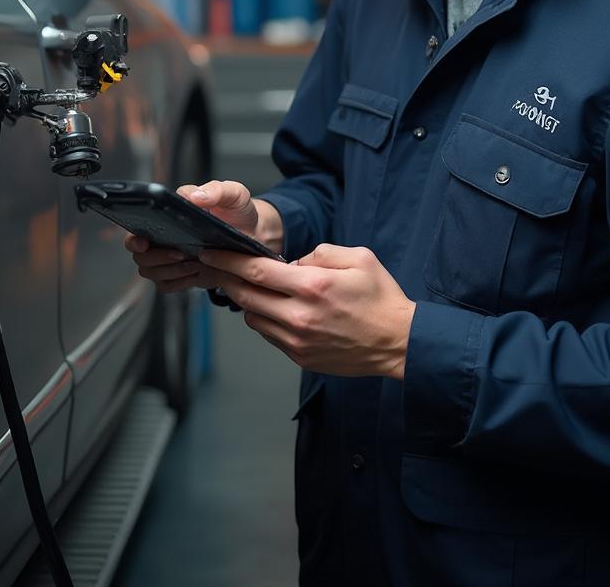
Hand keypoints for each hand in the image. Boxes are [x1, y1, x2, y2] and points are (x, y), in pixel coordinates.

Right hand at [124, 179, 282, 293]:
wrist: (254, 235)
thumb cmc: (239, 212)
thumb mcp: (234, 194)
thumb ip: (216, 190)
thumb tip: (195, 197)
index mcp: (169, 216)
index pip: (137, 230)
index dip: (134, 240)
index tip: (144, 243)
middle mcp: (165, 237)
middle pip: (141, 257)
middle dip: (158, 258)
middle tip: (181, 254)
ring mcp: (171, 258)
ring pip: (151, 273)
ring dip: (170, 271)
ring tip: (194, 263)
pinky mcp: (181, 275)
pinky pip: (166, 285)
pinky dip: (178, 282)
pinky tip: (195, 273)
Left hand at [198, 243, 415, 378]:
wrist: (399, 343)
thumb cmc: (381, 298)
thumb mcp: (358, 258)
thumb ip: (320, 253)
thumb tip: (294, 261)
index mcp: (312, 287)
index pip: (255, 271)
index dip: (228, 261)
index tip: (211, 252)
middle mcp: (299, 316)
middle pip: (245, 295)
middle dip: (226, 278)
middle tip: (216, 266)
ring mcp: (298, 341)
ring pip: (252, 318)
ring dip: (246, 300)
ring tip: (251, 287)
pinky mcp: (301, 357)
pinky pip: (269, 335)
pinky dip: (264, 319)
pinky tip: (274, 308)